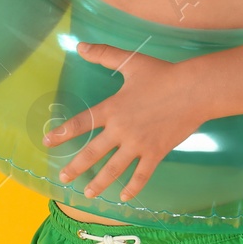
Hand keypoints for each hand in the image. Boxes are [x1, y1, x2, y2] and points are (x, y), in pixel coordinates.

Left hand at [42, 41, 207, 201]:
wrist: (194, 90)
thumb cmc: (163, 74)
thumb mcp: (130, 61)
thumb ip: (103, 54)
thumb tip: (80, 46)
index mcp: (112, 108)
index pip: (81, 122)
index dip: (62, 132)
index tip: (47, 141)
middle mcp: (121, 129)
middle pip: (92, 152)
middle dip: (76, 166)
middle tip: (63, 176)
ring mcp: (138, 144)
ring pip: (113, 169)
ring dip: (99, 182)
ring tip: (87, 194)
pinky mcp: (156, 152)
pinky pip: (141, 175)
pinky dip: (132, 187)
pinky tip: (124, 197)